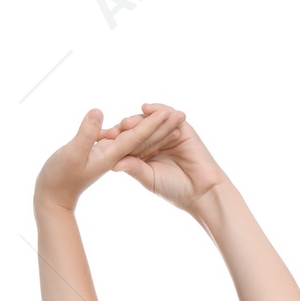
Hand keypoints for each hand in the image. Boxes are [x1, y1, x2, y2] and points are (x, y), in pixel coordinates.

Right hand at [34, 104, 185, 212]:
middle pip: (143, 140)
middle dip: (161, 128)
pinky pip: (125, 147)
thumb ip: (86, 135)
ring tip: (170, 120)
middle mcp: (115, 157)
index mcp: (112, 156)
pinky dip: (135, 137)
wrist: (52, 198)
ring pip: (136, 143)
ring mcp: (111, 159)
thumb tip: (100, 114)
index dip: (153, 124)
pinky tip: (140, 130)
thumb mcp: (72, 154)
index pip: (136, 137)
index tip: (170, 114)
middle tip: (182, 115)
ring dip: (153, 132)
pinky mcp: (104, 159)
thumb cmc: (58, 177)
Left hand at [105, 103, 227, 211]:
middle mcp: (154, 141)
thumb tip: (112, 165)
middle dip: (121, 129)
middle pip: (135, 128)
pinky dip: (157, 109)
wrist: (201, 192)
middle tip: (109, 131)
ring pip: (148, 121)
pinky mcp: (181, 127)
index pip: (125, 142)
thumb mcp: (149, 179)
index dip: (112, 140)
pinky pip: (167, 113)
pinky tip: (146, 108)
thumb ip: (133, 168)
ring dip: (137, 120)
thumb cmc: (175, 190)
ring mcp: (167, 132)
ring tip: (126, 124)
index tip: (97, 141)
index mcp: (144, 154)